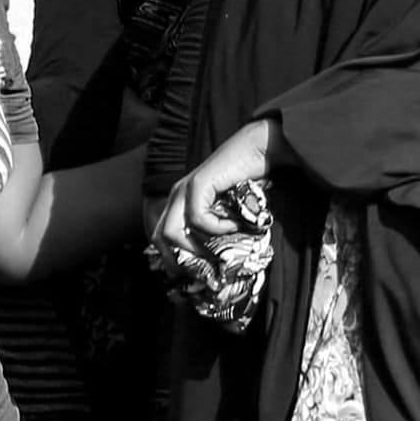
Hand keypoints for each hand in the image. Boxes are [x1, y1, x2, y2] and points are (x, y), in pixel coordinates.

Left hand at [155, 115, 275, 258]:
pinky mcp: (198, 184)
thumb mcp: (228, 211)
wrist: (261, 148)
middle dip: (178, 260)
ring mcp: (185, 189)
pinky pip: (198, 218)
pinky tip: (236, 225)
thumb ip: (217, 229)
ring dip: (197, 247)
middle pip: (159, 237)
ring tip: (222, 249)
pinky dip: (217, 228)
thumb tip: (217, 263)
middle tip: (204, 271)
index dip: (174, 258)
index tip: (196, 272)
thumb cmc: (250, 179)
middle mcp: (177, 195)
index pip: (161, 236)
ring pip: (171, 232)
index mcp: (180, 202)